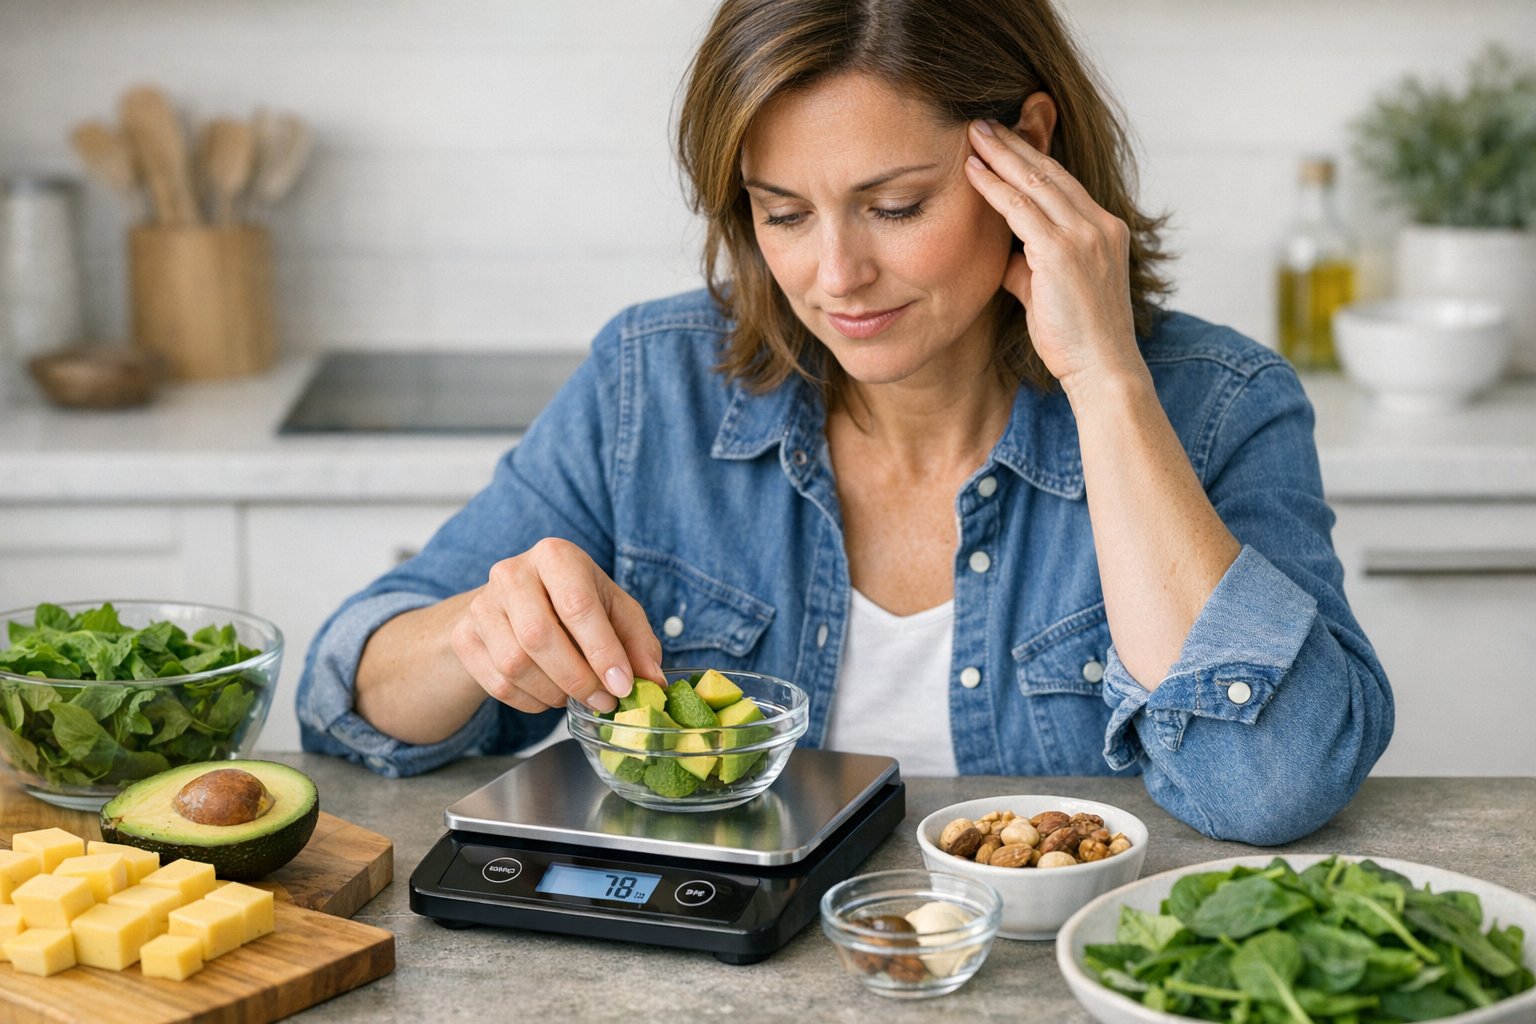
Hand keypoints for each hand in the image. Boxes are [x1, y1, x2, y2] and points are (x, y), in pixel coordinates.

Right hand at [450, 538, 664, 714]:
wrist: (514, 604)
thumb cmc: (574, 603)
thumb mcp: (614, 610)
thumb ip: (638, 642)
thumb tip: (652, 680)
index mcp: (556, 556)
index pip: (577, 605)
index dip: (602, 651)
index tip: (622, 685)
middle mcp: (512, 573)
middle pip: (539, 636)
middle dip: (577, 679)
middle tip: (603, 701)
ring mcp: (482, 604)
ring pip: (514, 664)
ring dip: (553, 692)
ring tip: (576, 695)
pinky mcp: (465, 636)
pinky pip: (497, 683)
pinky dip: (529, 701)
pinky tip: (548, 695)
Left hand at [964, 119, 1146, 395]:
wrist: (1102, 369)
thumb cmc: (1076, 338)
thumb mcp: (1051, 291)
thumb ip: (1028, 265)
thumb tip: (1002, 254)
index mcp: (1104, 230)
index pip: (1063, 183)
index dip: (1031, 159)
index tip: (1004, 140)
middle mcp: (1100, 225)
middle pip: (1050, 172)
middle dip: (1014, 144)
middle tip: (982, 122)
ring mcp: (1085, 235)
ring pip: (1036, 183)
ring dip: (1001, 155)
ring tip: (973, 134)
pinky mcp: (1064, 252)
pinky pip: (1022, 209)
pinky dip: (995, 188)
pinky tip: (973, 172)